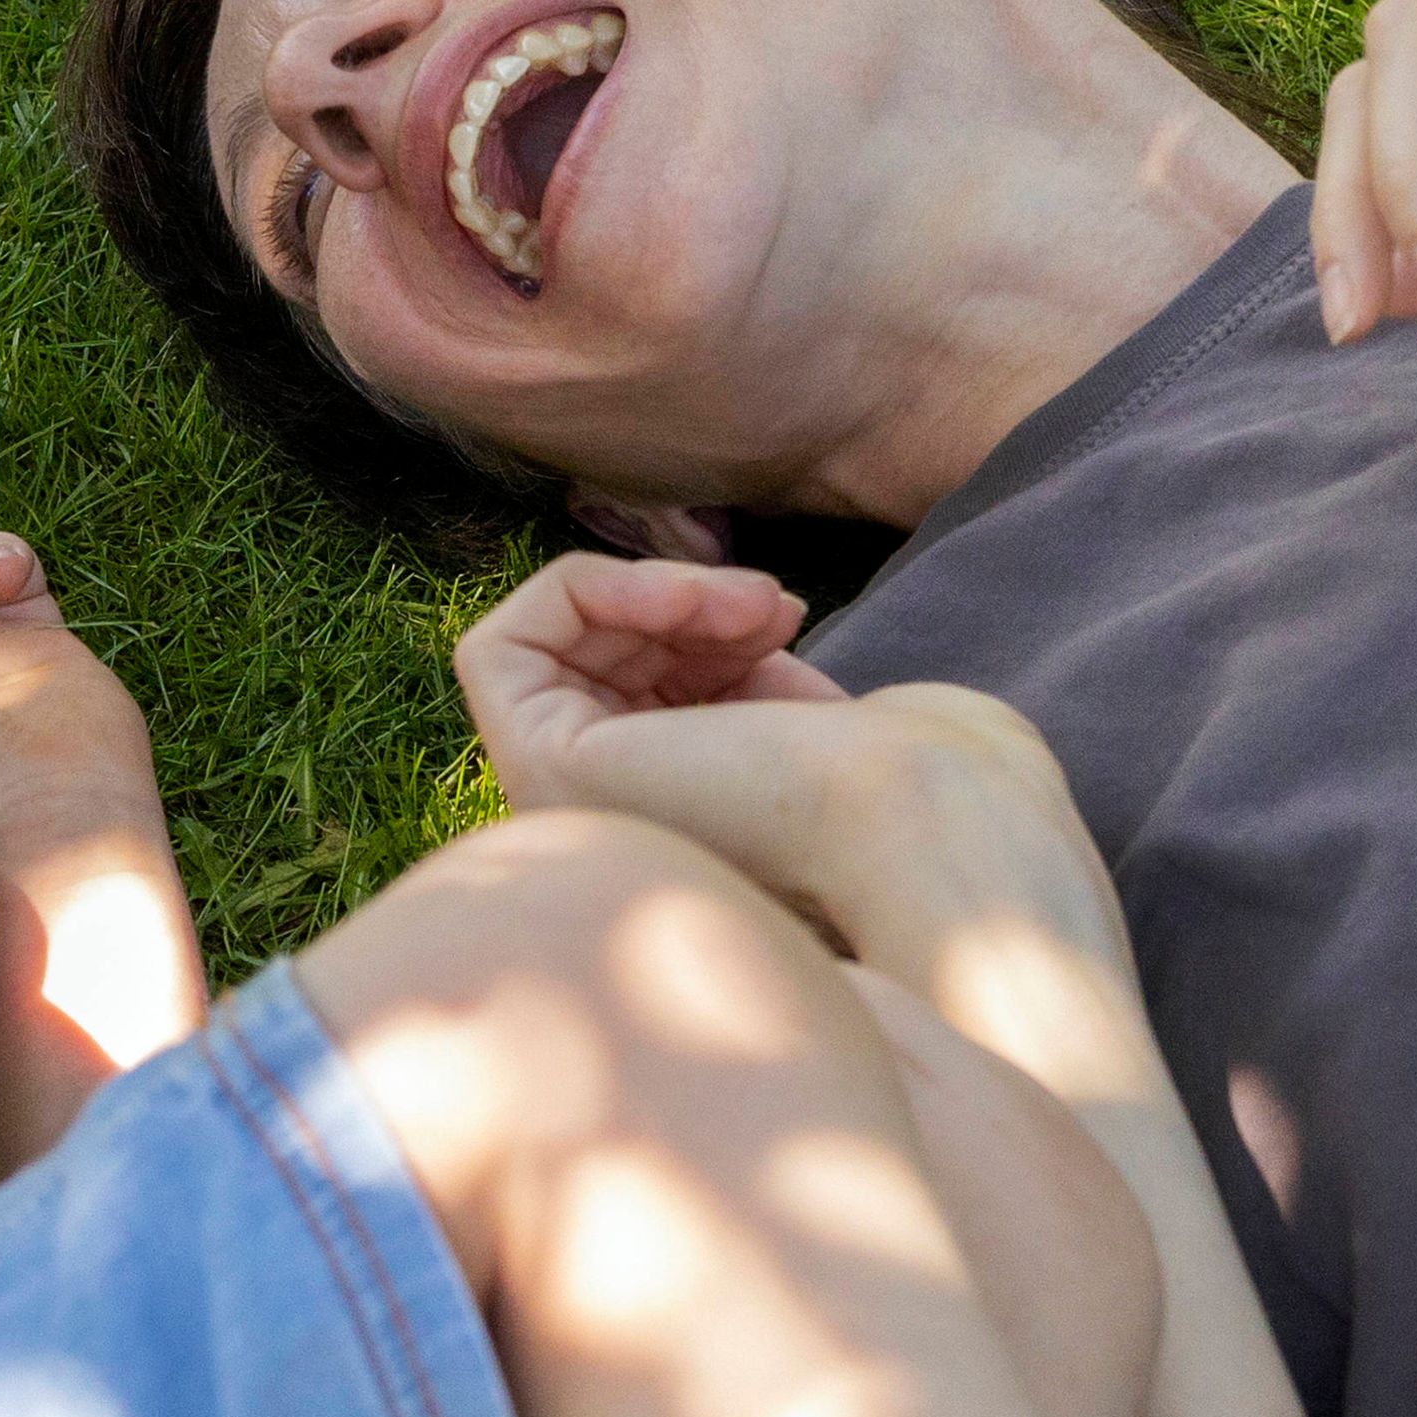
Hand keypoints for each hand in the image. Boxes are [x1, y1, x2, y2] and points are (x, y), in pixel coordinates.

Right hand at [452, 555, 1113, 988]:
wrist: (914, 812)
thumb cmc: (881, 771)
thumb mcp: (776, 694)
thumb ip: (714, 665)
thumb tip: (689, 612)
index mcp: (655, 823)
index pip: (621, 683)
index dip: (689, 625)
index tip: (778, 617)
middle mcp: (594, 828)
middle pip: (581, 659)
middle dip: (678, 601)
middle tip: (770, 606)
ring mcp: (561, 810)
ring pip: (548, 643)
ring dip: (652, 590)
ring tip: (751, 608)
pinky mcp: (537, 771)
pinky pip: (502, 641)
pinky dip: (591, 588)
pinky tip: (684, 602)